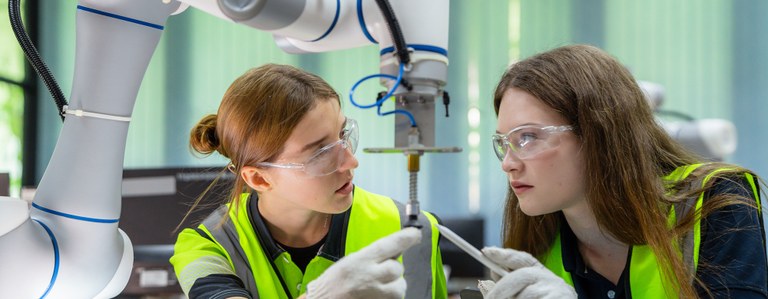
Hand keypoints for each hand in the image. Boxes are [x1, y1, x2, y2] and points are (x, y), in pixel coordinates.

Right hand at [305, 227, 421, 298]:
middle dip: (393, 269)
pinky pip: (396, 298)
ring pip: (400, 286)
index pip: (390, 245)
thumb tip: (394, 251)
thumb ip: (371, 256)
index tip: (416, 234)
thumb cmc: (333, 283)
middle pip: (397, 268)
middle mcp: (371, 276)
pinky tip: (377, 294)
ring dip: (394, 285)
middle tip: (380, 272)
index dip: (406, 238)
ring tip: (378, 287)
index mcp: (361, 261)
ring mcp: (377, 294)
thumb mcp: (350, 262)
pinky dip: (390, 295)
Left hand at [477, 247, 575, 298]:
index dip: (504, 254)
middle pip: (522, 276)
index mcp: (541, 275)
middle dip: (502, 289)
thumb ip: (506, 288)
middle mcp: (551, 278)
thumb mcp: (522, 295)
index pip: (522, 259)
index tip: (486, 251)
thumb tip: (486, 281)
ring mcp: (557, 290)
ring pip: (527, 294)